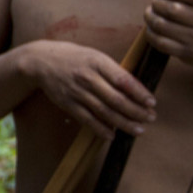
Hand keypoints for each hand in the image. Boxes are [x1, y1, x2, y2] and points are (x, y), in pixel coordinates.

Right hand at [21, 39, 155, 140]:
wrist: (41, 61)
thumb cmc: (73, 57)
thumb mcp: (94, 56)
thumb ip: (113, 71)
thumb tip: (135, 89)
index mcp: (97, 62)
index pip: (123, 80)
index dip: (139, 93)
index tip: (152, 102)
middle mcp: (87, 77)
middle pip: (116, 99)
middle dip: (136, 111)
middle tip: (150, 118)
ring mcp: (77, 92)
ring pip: (104, 112)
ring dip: (123, 123)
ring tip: (139, 130)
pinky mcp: (67, 103)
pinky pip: (87, 119)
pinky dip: (100, 129)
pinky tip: (112, 135)